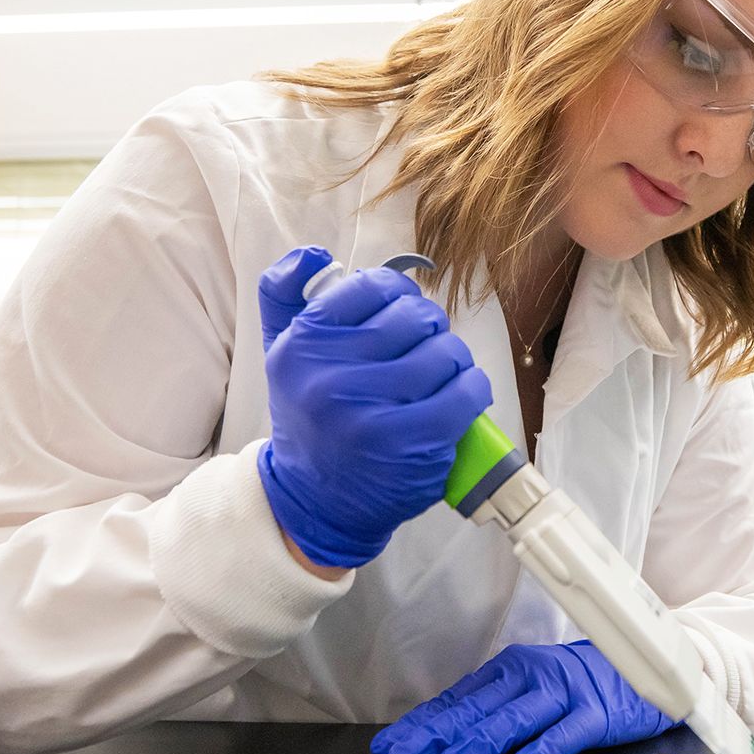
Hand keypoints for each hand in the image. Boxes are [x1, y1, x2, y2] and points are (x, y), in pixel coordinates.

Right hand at [255, 248, 493, 570]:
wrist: (315, 500)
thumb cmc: (309, 417)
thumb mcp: (281, 354)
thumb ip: (284, 295)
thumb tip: (313, 254)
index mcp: (302, 346)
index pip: (370, 287)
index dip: (396, 294)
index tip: (399, 312)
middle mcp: (332, 377)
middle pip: (414, 317)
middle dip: (428, 328)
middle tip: (423, 346)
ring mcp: (373, 414)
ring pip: (444, 352)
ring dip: (453, 360)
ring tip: (440, 374)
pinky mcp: (412, 445)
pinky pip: (465, 393)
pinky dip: (472, 389)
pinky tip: (461, 396)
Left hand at [371, 641, 677, 753]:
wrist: (645, 670)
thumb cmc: (580, 683)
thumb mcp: (529, 688)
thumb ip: (492, 707)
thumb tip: (441, 733)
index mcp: (510, 672)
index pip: (457, 700)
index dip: (422, 724)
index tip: (390, 746)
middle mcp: (532, 680)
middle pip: (477, 711)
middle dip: (435, 736)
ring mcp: (565, 696)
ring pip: (514, 721)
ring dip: (478, 744)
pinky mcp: (596, 716)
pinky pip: (565, 736)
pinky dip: (541, 752)